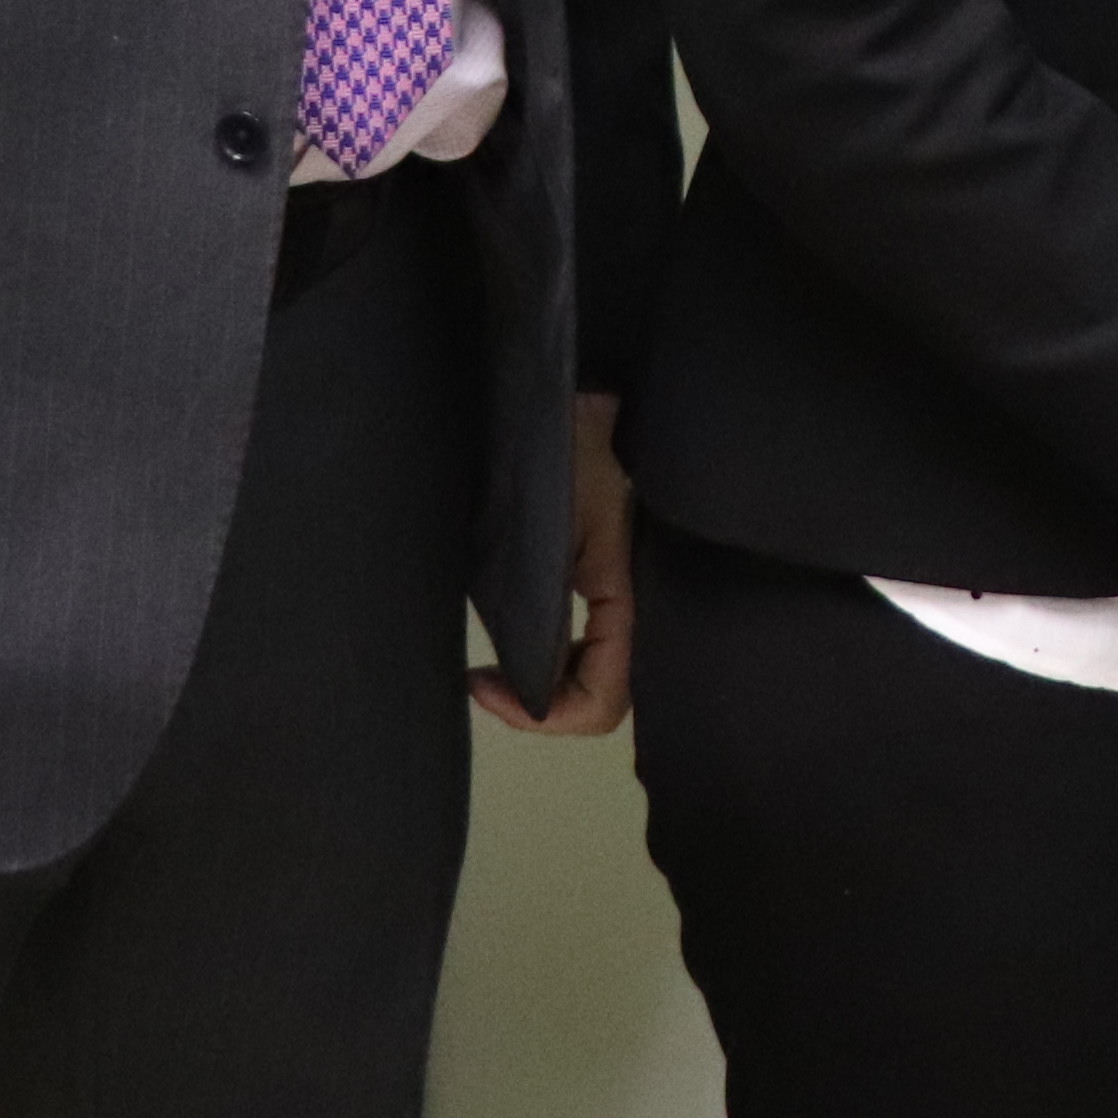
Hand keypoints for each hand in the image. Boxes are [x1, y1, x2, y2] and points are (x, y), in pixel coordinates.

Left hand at [474, 390, 637, 737]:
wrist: (588, 401)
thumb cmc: (566, 458)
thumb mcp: (549, 535)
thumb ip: (541, 614)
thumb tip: (522, 682)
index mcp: (629, 603)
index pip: (600, 702)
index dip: (540, 715)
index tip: (479, 683)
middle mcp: (638, 610)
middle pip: (602, 700)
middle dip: (543, 708)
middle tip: (485, 684)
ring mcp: (626, 598)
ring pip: (597, 679)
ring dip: (548, 687)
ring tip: (494, 670)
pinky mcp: (608, 582)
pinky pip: (591, 648)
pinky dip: (555, 661)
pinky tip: (519, 645)